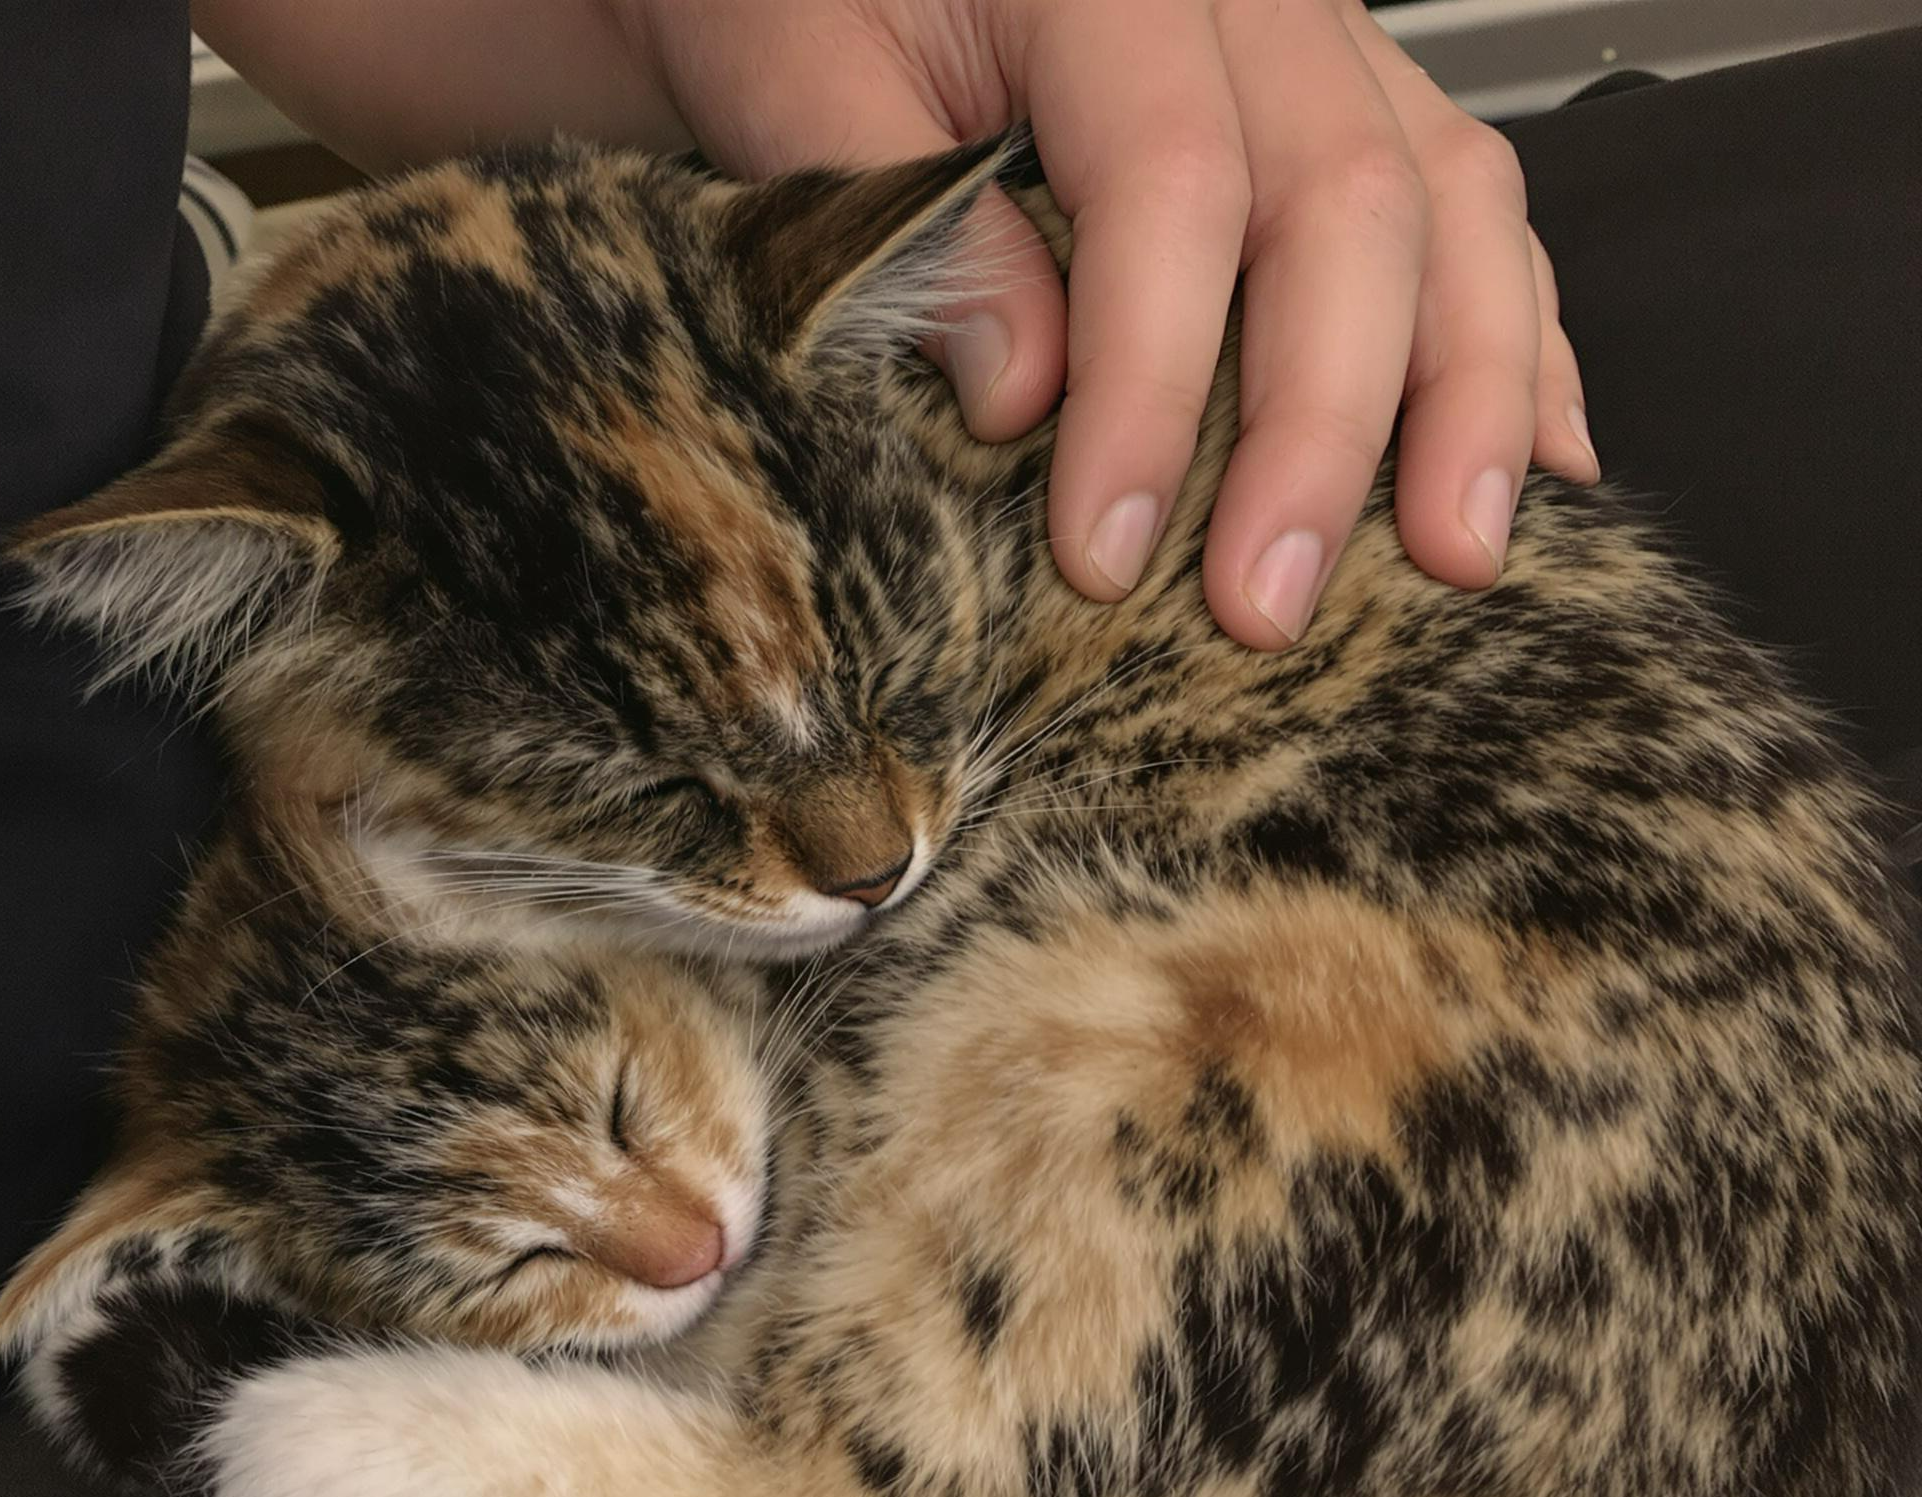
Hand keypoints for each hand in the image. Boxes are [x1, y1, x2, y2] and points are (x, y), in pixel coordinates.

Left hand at [614, 0, 1598, 645]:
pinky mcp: (1351, 95)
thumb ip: (906, 227)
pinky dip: (1521, 334)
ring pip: (1453, 200)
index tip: (1108, 549)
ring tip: (1453, 555)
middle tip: (1265, 604)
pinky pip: (1475, 200)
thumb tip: (1026, 388)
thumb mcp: (791, 78)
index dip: (1152, 386)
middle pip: (1347, 201)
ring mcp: (1321, 38)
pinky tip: (1543, 452)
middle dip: (1322, 429)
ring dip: (1467, 396)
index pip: (1169, 185)